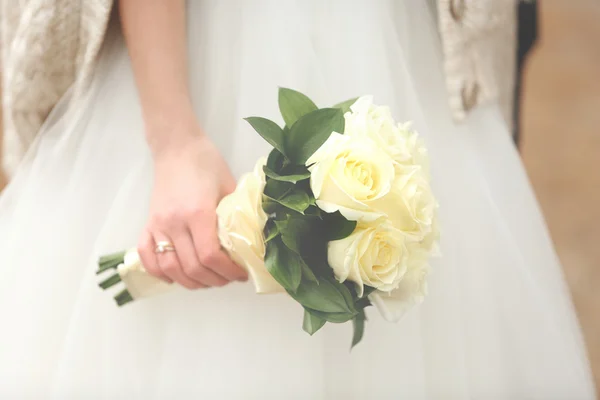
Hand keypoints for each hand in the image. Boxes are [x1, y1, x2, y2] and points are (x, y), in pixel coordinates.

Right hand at [138, 127, 247, 288]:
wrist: (177, 147)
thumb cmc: (206, 163)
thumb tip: (251, 241)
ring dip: (190, 282)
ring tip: (208, 280)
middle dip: (214, 280)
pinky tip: (175, 277)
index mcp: (198, 213)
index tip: (240, 274)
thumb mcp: (229, 187)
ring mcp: (158, 225)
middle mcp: (175, 223)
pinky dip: (158, 272)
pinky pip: (146, 256)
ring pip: (170, 268)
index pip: (210, 256)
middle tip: (228, 278)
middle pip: (192, 267)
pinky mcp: (148, 223)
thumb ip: (237, 215)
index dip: (227, 271)